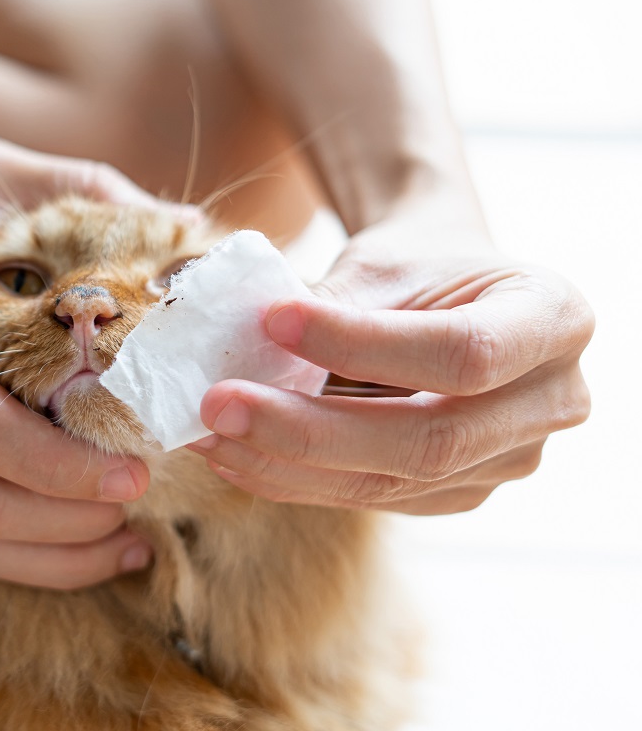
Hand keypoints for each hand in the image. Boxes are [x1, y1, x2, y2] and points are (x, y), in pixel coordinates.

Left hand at [189, 218, 593, 514]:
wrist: (443, 293)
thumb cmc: (416, 266)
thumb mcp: (384, 264)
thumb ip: (332, 306)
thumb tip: (237, 344)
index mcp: (554, 321)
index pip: (461, 351)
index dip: (362, 344)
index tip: (272, 320)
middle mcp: (552, 403)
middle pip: (427, 440)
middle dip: (308, 428)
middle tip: (217, 405)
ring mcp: (508, 461)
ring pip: (391, 484)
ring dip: (286, 463)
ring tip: (209, 434)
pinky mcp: (457, 494)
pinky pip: (371, 499)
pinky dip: (293, 478)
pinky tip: (234, 455)